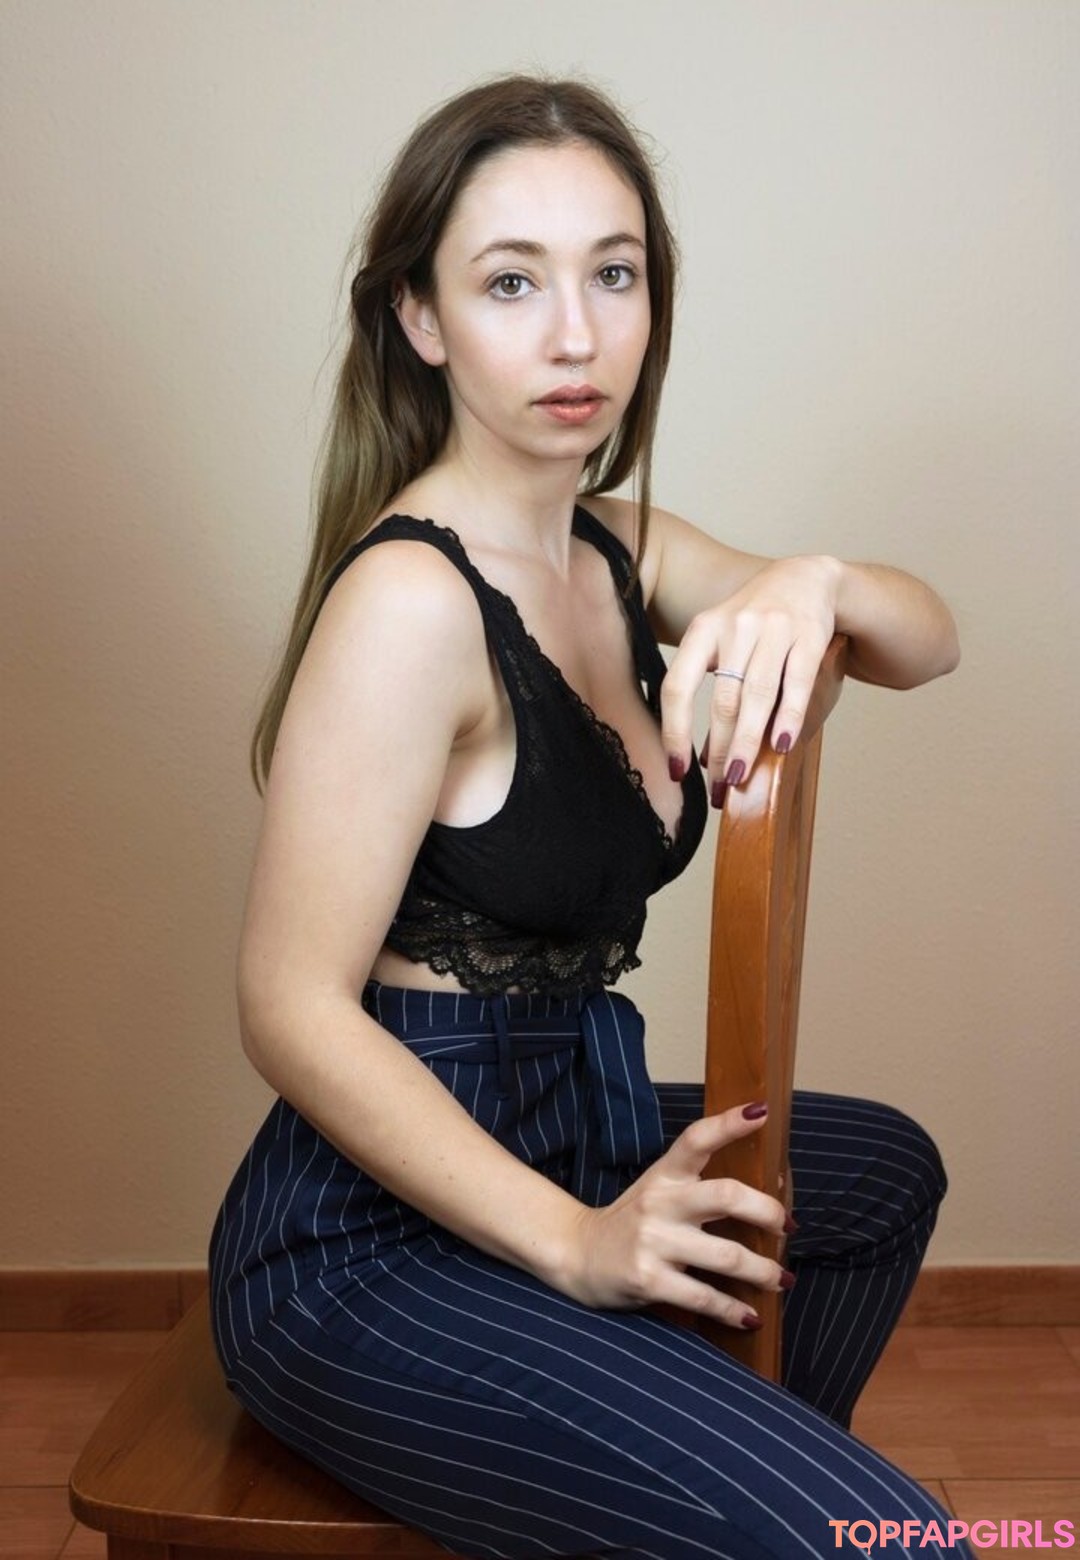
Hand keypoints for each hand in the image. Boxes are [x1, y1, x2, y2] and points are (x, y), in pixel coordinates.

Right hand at [559, 1105, 789, 1326]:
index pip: (697, 1139)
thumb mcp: (660, 1191)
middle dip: (768, 1212)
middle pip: (727, 1195)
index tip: (761, 1111)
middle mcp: (661, 1202)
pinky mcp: (648, 1279)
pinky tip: (749, 1316)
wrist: (578, 1254)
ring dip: (763, 1271)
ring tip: (780, 1280)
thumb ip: (701, 1188)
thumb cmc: (633, 1222)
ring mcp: (653, 1241)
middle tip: (787, 1227)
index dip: (730, 1123)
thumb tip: (771, 1195)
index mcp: (665, 1174)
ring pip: (726, 1256)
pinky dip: (733, 1311)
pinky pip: (703, 1297)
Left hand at [661, 555, 839, 803]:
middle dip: (721, 750)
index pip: (678, 686)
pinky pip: (797, 683)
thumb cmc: (756, 623)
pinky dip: (789, 717)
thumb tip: (705, 757)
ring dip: (749, 741)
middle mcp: (735, 627)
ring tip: (743, 777)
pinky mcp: (810, 635)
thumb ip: (714, 691)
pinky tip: (782, 744)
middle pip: (723, 699)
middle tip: (720, 790)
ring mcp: (774, 629)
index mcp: (703, 630)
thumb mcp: (724, 643)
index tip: (677, 771)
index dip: (674, 732)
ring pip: (758, 695)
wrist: (807, 577)